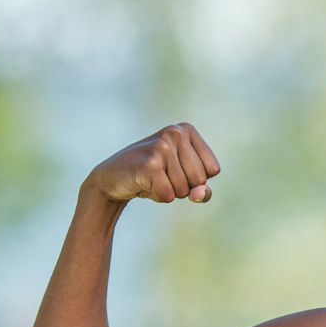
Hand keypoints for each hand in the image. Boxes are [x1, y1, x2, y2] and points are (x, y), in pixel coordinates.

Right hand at [86, 123, 220, 204]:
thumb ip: (202, 189)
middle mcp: (176, 132)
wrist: (112, 178)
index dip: (196, 179)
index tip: (175, 169)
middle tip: (161, 176)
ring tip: (152, 178)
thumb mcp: (183, 180)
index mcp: (187, 130)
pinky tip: (143, 183)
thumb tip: (200, 194)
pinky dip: (158, 196)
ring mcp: (162, 146)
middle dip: (183, 187)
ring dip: (169, 192)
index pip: (213, 169)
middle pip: (200, 179)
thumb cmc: (153, 177)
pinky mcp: (149, 163)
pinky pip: (168, 194)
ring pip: (184, 189)